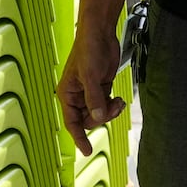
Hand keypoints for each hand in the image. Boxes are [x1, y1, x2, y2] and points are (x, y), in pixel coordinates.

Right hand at [56, 27, 127, 156]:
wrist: (100, 34)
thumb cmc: (89, 51)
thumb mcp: (90, 75)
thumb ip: (94, 97)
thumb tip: (98, 117)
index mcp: (67, 94)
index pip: (71, 122)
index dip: (78, 138)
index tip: (86, 151)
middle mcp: (77, 96)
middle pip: (88, 119)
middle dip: (102, 117)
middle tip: (113, 107)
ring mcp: (90, 92)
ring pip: (99, 113)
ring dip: (110, 112)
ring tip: (119, 102)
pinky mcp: (101, 87)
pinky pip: (106, 105)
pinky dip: (114, 105)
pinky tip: (119, 99)